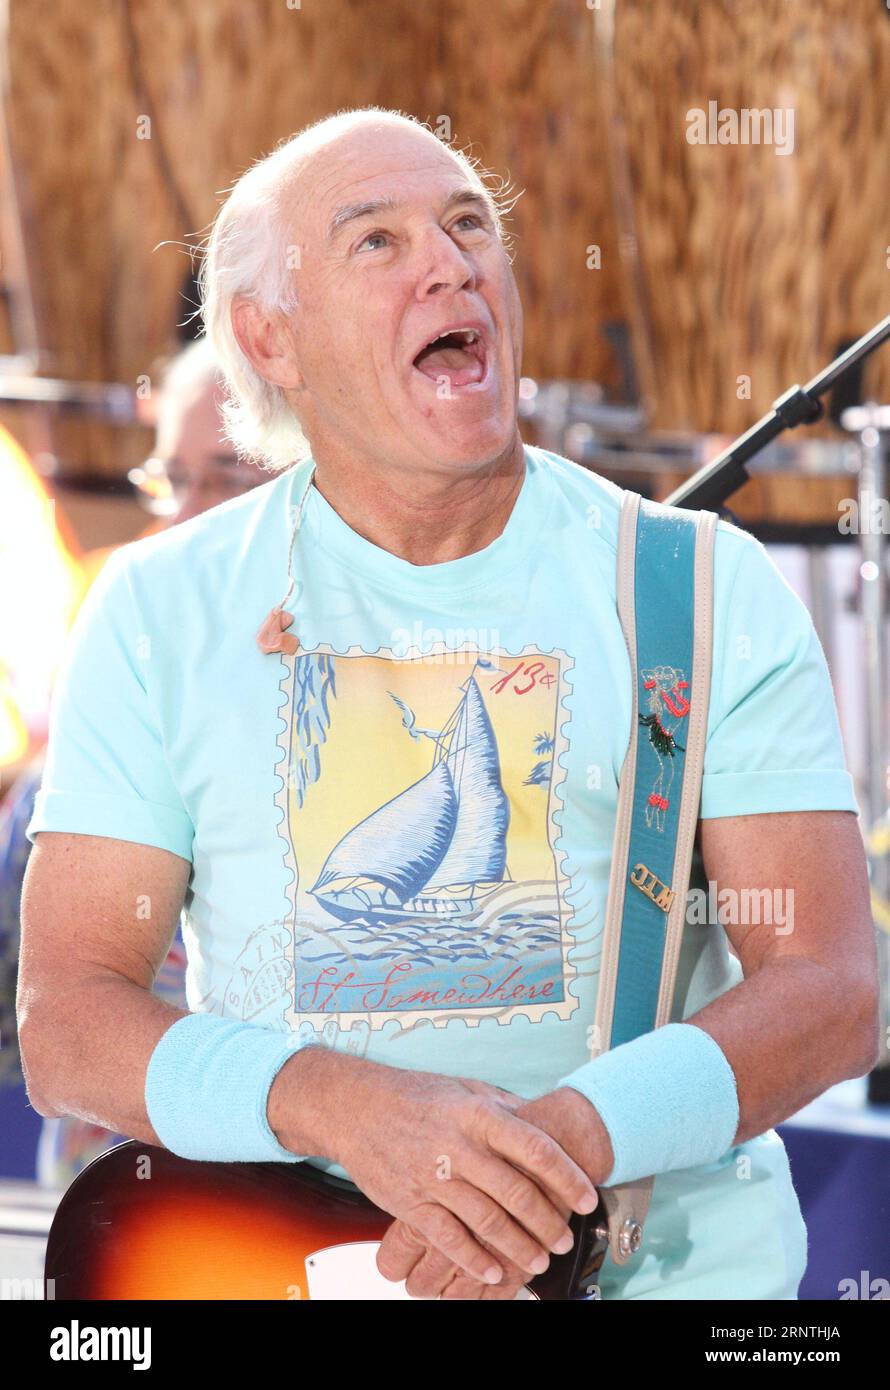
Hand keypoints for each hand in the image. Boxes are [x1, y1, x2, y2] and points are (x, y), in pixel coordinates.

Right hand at [376, 1086, 612, 1298]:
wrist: (354, 1107)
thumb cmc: (413, 1095)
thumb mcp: (464, 1088)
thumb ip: (502, 1106)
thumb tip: (540, 1119)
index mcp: (477, 1114)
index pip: (534, 1147)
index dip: (565, 1176)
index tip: (586, 1197)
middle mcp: (458, 1146)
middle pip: (516, 1192)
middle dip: (548, 1222)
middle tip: (565, 1238)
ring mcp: (433, 1177)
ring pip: (487, 1221)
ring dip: (518, 1247)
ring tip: (539, 1261)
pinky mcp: (410, 1202)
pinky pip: (448, 1238)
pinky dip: (472, 1259)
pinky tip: (491, 1272)